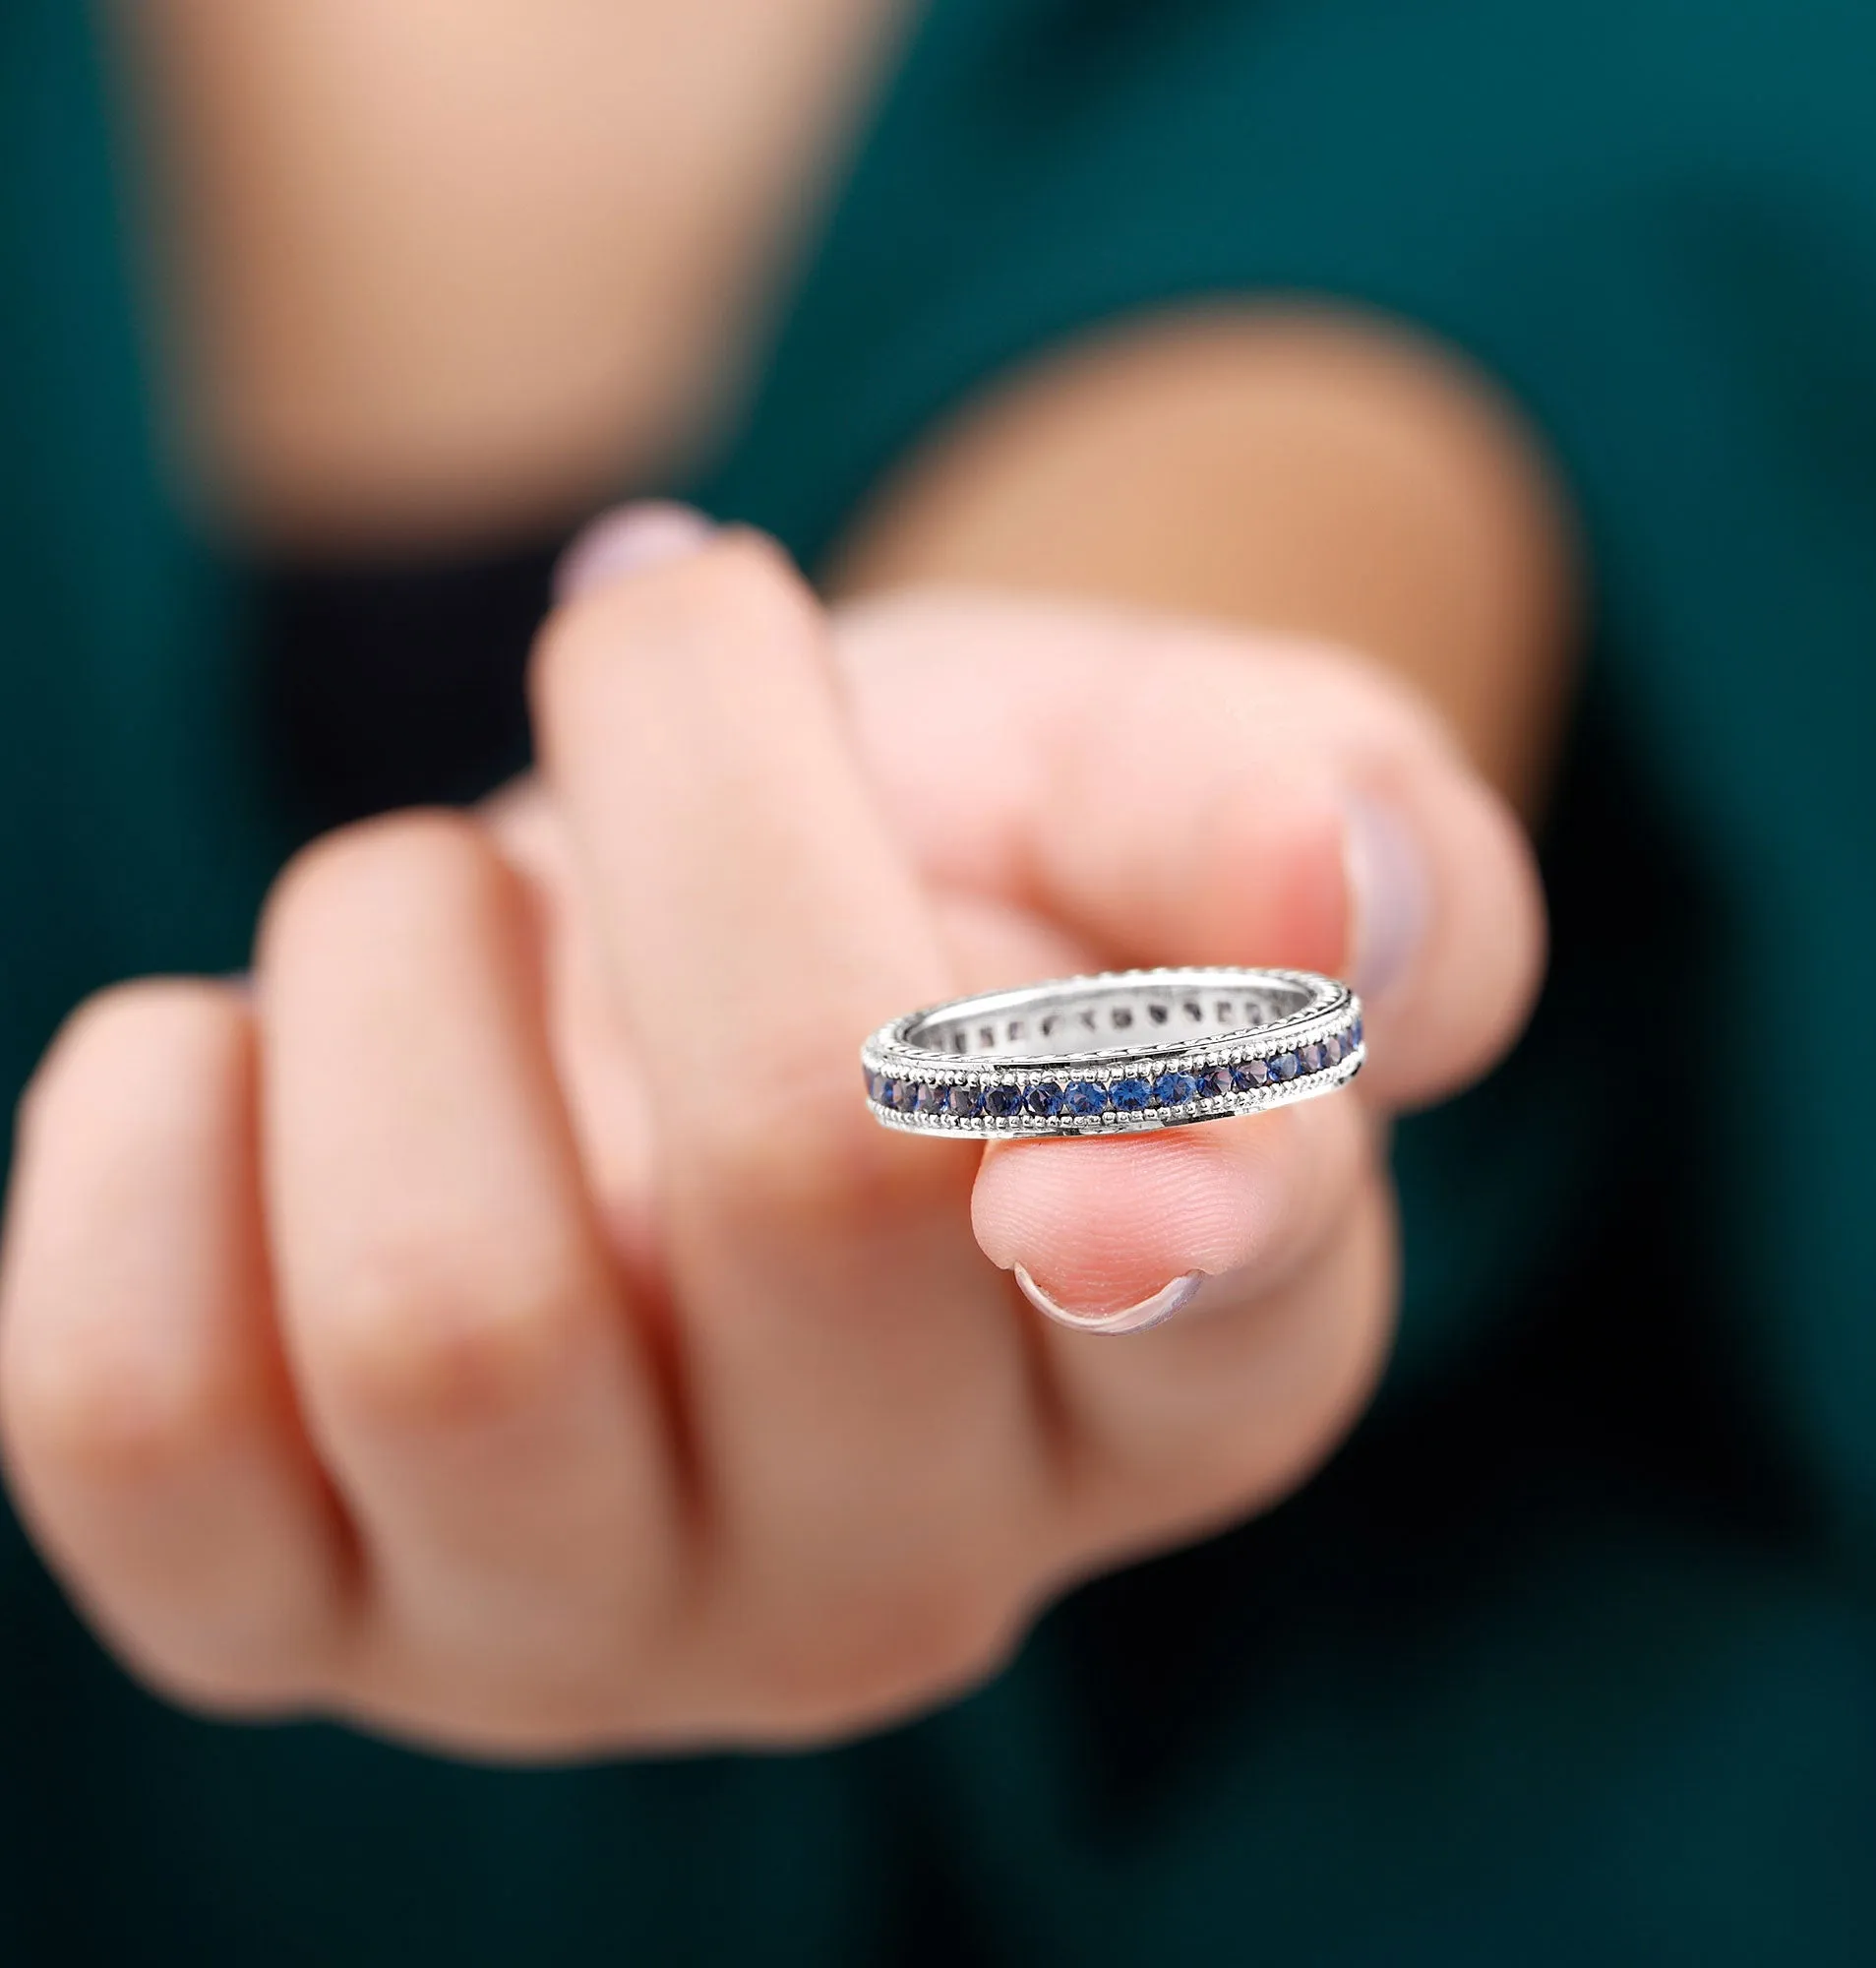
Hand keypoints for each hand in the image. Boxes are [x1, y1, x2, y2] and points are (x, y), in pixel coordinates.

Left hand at [0, 522, 1541, 1755]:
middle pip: (813, 1188)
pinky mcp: (297, 1616)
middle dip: (704, 792)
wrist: (695, 952)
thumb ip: (1341, 841)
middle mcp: (906, 1565)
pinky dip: (160, 1129)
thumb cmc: (976, 866)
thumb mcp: (1183, 792)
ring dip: (408, 950)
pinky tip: (261, 1055)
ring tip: (459, 893)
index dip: (1185, 1168)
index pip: (1216, 1316)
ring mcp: (586, 1627)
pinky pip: (133, 1414)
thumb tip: (1326, 893)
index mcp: (1181, 1376)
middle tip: (672, 633)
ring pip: (448, 1323)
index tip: (1066, 1015)